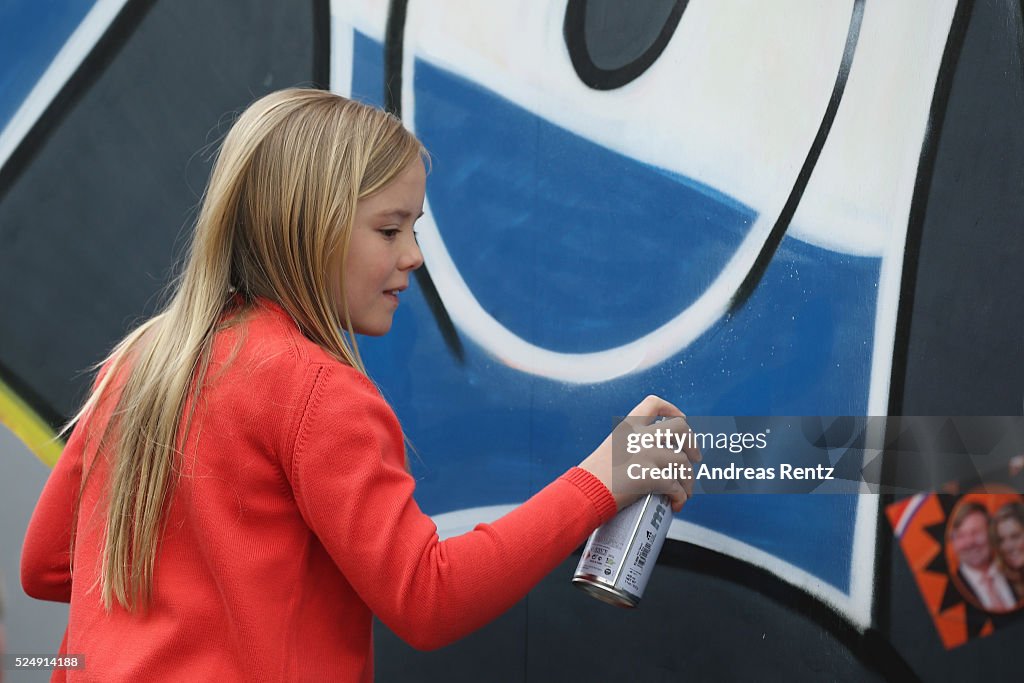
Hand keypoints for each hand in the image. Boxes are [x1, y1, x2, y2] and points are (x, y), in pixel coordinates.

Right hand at [578, 395, 701, 512]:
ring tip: (684, 492)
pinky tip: (677, 503)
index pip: (654, 403)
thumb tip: (657, 456)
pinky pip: (677, 486)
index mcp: (628, 426)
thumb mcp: (611, 448)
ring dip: (688, 480)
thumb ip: (632, 445)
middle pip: (681, 428)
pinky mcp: (651, 476)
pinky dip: (681, 496)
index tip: (681, 419)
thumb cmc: (594, 477)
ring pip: (683, 463)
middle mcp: (640, 435)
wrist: (584, 492)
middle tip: (695, 458)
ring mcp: (647, 454)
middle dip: (692, 444)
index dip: (672, 410)